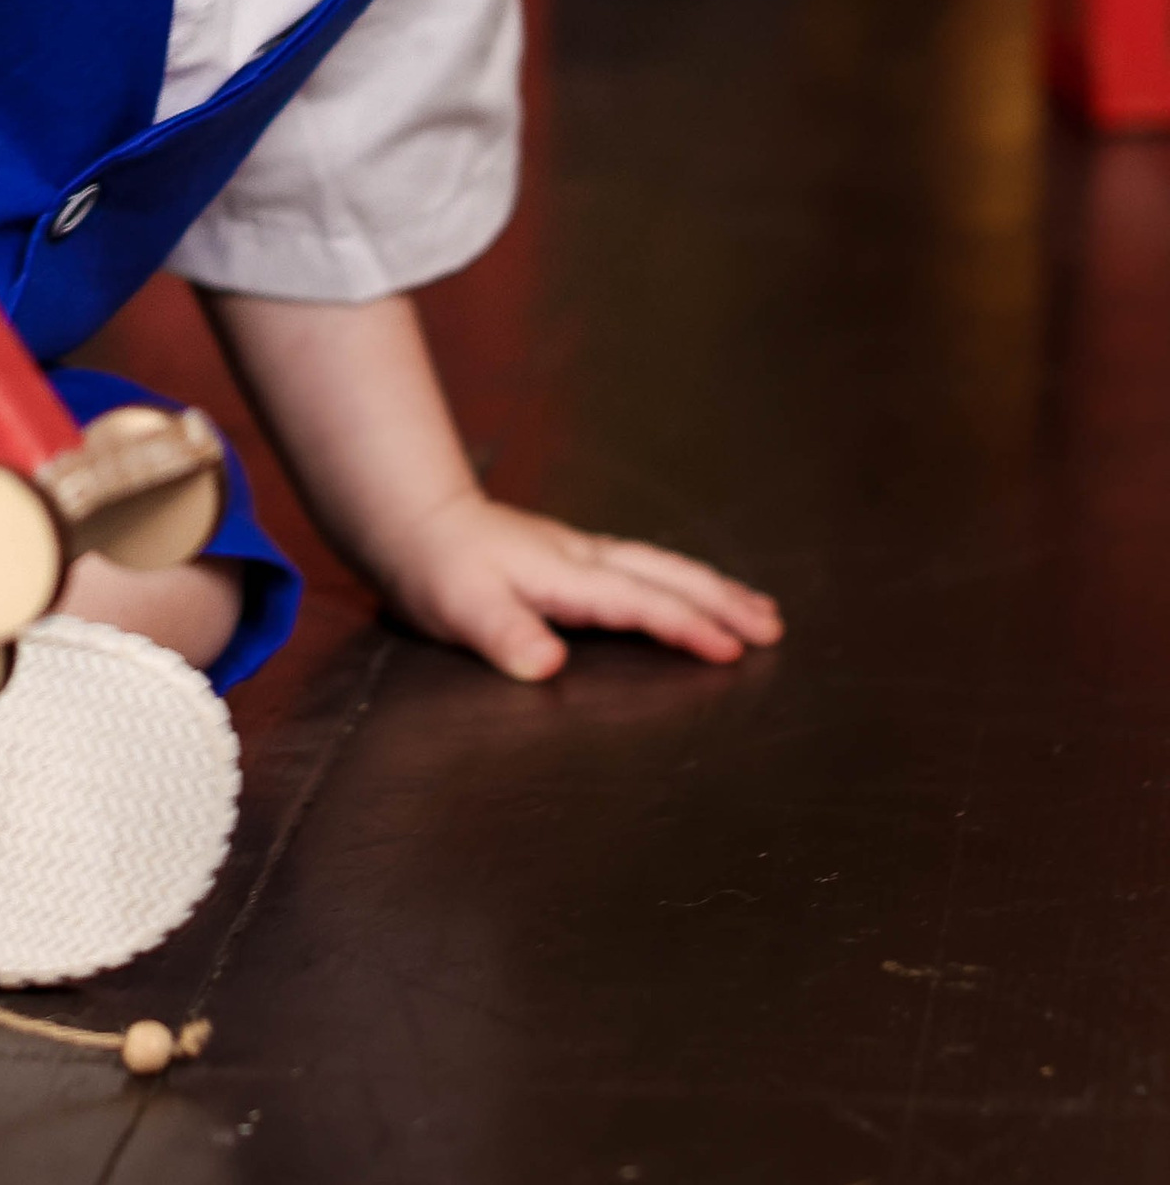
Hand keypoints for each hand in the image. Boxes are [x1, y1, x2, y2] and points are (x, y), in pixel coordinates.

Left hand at [380, 489, 782, 683]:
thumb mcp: (459, 607)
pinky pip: (643, 567)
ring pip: (660, 566)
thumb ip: (504, 633)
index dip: (685, 626)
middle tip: (774, 628)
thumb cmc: (434, 570)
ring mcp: (579, 552)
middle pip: (665, 575)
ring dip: (711, 586)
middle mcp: (581, 557)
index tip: (732, 650)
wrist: (411, 519)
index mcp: (564, 574)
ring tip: (758, 609)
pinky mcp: (571, 556)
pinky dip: (680, 579)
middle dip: (722, 601)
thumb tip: (548, 665)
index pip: (637, 602)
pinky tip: (691, 588)